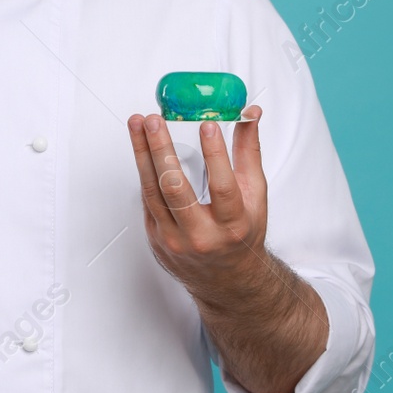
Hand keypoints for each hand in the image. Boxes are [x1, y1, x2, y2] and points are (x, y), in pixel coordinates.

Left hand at [128, 105, 268, 301]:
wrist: (226, 279)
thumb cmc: (242, 232)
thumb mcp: (255, 196)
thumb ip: (249, 152)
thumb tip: (251, 113)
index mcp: (232, 225)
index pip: (222, 187)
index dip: (215, 154)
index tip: (208, 124)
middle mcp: (201, 236)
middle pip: (175, 188)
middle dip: (161, 149)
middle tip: (154, 119)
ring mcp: (174, 240)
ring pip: (152, 191)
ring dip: (142, 153)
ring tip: (137, 123)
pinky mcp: (155, 239)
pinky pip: (148, 200)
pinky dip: (144, 171)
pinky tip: (141, 147)